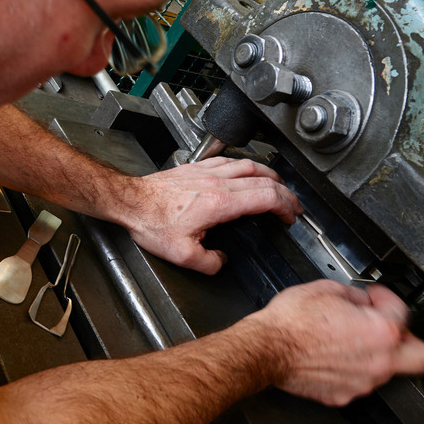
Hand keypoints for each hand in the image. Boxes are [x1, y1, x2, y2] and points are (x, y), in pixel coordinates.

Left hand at [124, 157, 301, 273]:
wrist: (130, 201)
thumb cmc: (151, 221)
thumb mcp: (183, 255)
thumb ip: (209, 263)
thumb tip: (221, 261)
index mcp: (220, 203)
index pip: (266, 197)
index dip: (285, 207)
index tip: (290, 217)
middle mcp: (218, 182)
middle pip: (265, 180)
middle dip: (286, 193)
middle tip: (293, 205)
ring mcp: (208, 171)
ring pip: (250, 165)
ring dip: (270, 176)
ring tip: (279, 185)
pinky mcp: (197, 167)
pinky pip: (231, 160)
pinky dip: (247, 166)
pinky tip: (247, 171)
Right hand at [244, 280, 423, 405]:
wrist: (265, 349)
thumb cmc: (291, 322)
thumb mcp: (327, 289)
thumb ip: (356, 295)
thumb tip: (362, 300)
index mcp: (382, 331)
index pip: (403, 311)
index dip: (386, 298)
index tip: (375, 298)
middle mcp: (379, 361)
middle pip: (422, 359)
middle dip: (411, 341)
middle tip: (391, 330)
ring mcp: (363, 383)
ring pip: (388, 371)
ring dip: (377, 355)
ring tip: (351, 341)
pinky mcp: (343, 395)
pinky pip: (360, 382)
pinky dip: (353, 370)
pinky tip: (335, 357)